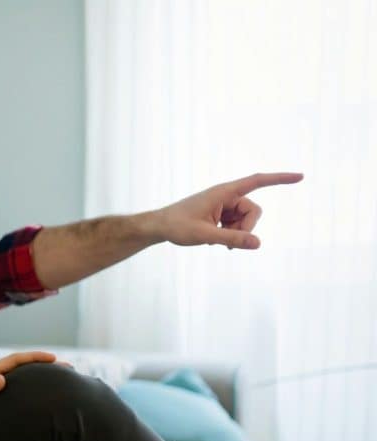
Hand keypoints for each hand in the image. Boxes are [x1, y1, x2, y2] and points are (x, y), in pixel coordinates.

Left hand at [0, 350, 57, 429]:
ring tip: (62, 388)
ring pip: (23, 385)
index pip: (16, 361)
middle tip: (69, 370)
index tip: (55, 359)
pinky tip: (42, 409)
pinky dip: (31, 399)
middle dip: (45, 368)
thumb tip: (3, 379)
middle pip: (24, 370)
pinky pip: (17, 399)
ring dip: (41, 383)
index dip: (36, 358)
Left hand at [149, 172, 302, 248]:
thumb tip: (258, 244)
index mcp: (224, 192)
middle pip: (253, 211)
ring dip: (235, 233)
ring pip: (246, 221)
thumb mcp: (205, 235)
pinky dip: (230, 234)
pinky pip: (236, 225)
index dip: (279, 179)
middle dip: (246, 228)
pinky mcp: (220, 214)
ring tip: (214, 239)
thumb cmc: (177, 227)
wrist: (159, 227)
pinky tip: (213, 240)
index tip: (299, 177)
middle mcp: (226, 196)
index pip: (257, 181)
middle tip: (224, 241)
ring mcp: (224, 205)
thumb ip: (231, 239)